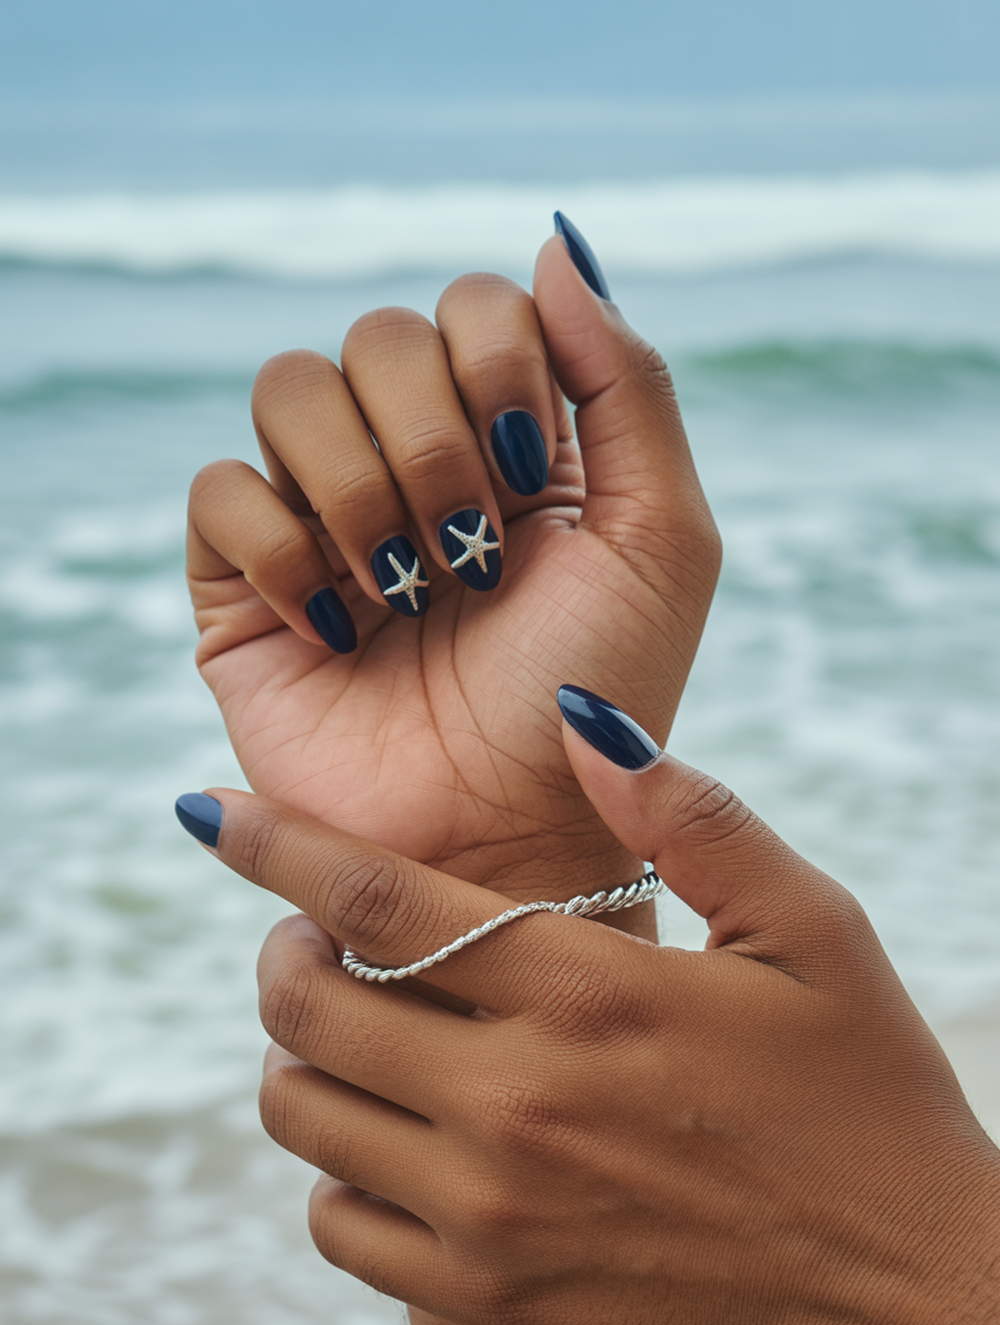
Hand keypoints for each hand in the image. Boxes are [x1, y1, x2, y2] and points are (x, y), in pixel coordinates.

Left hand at [178, 689, 999, 1324]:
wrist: (899, 1297)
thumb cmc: (865, 1097)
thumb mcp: (812, 928)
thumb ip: (689, 816)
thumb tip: (575, 722)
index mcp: (586, 988)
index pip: (374, 898)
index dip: (272, 845)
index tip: (205, 812)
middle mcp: (515, 1098)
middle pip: (306, 1005)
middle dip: (281, 950)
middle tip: (315, 936)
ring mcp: (491, 1209)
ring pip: (301, 1113)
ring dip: (298, 1054)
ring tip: (353, 1031)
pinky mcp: (491, 1295)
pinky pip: (336, 1225)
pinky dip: (333, 1169)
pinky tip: (389, 1136)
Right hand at [186, 232, 718, 895]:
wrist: (508, 841)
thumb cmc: (594, 702)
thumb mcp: (662, 538)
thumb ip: (629, 380)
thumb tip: (551, 241)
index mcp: (512, 441)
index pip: (472, 306)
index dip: (497, 366)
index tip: (536, 480)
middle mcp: (413, 465)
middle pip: (378, 333)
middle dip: (433, 442)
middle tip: (471, 552)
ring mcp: (324, 519)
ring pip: (289, 386)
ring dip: (359, 486)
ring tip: (406, 588)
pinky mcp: (245, 586)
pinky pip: (219, 490)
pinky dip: (278, 547)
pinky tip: (336, 626)